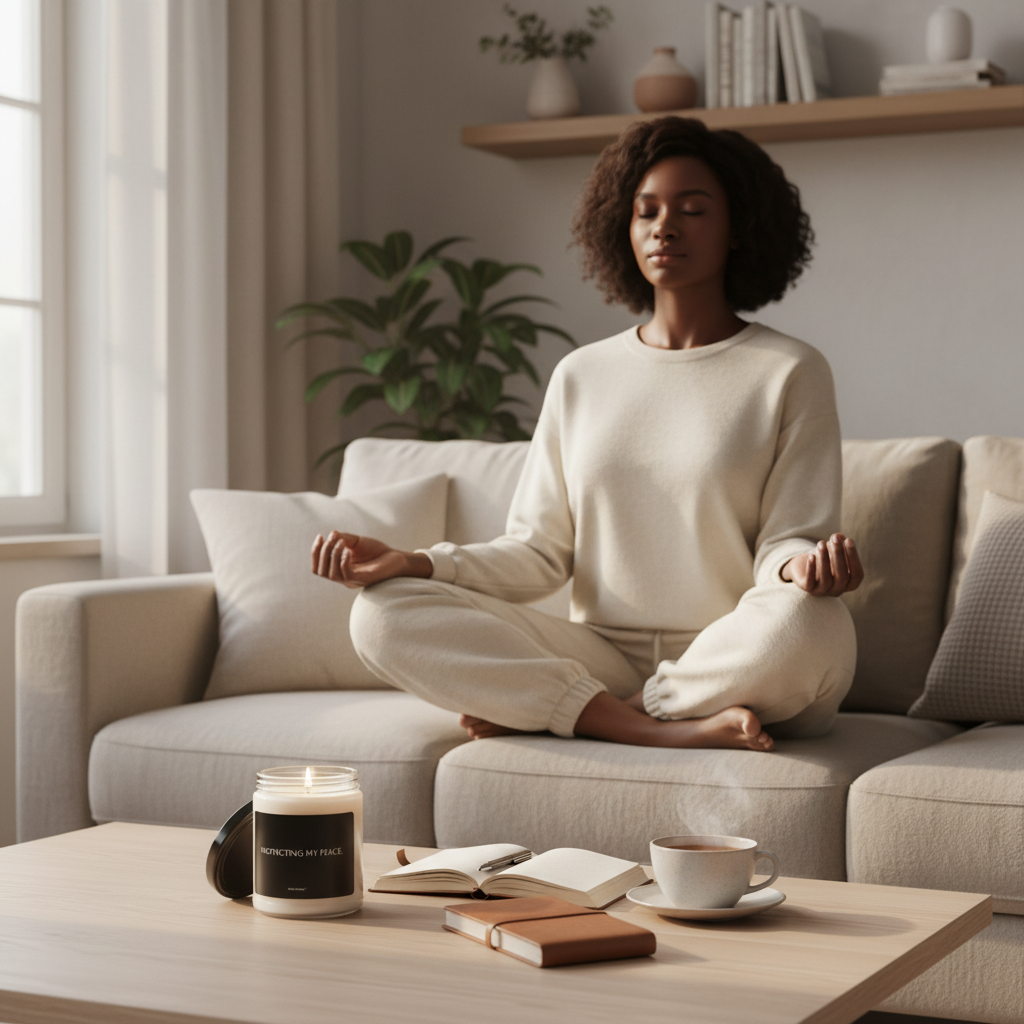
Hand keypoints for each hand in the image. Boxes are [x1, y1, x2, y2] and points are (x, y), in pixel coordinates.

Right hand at [311, 531, 430, 587]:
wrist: (396, 558)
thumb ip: (343, 538)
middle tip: (331, 539)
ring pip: (330, 574)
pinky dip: (342, 561)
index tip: (320, 536)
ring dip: (332, 555)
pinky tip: (347, 550)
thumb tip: (331, 534)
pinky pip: (345, 574)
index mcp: (339, 570)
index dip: (315, 552)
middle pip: (320, 571)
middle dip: (322, 553)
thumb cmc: (376, 551)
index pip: (318, 567)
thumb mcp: (357, 542)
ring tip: (341, 542)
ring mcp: (352, 580)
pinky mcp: (362, 580)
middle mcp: (343, 577)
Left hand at [782, 534, 863, 596]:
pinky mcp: (808, 589)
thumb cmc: (825, 559)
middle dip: (839, 556)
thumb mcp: (833, 550)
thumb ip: (839, 544)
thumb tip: (839, 536)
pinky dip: (811, 568)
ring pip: (826, 578)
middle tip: (834, 539)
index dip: (854, 557)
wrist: (803, 568)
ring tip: (821, 543)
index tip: (849, 540)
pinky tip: (811, 555)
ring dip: (824, 559)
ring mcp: (823, 591)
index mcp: (850, 583)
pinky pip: (810, 582)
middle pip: (842, 576)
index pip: (857, 574)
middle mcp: (838, 590)